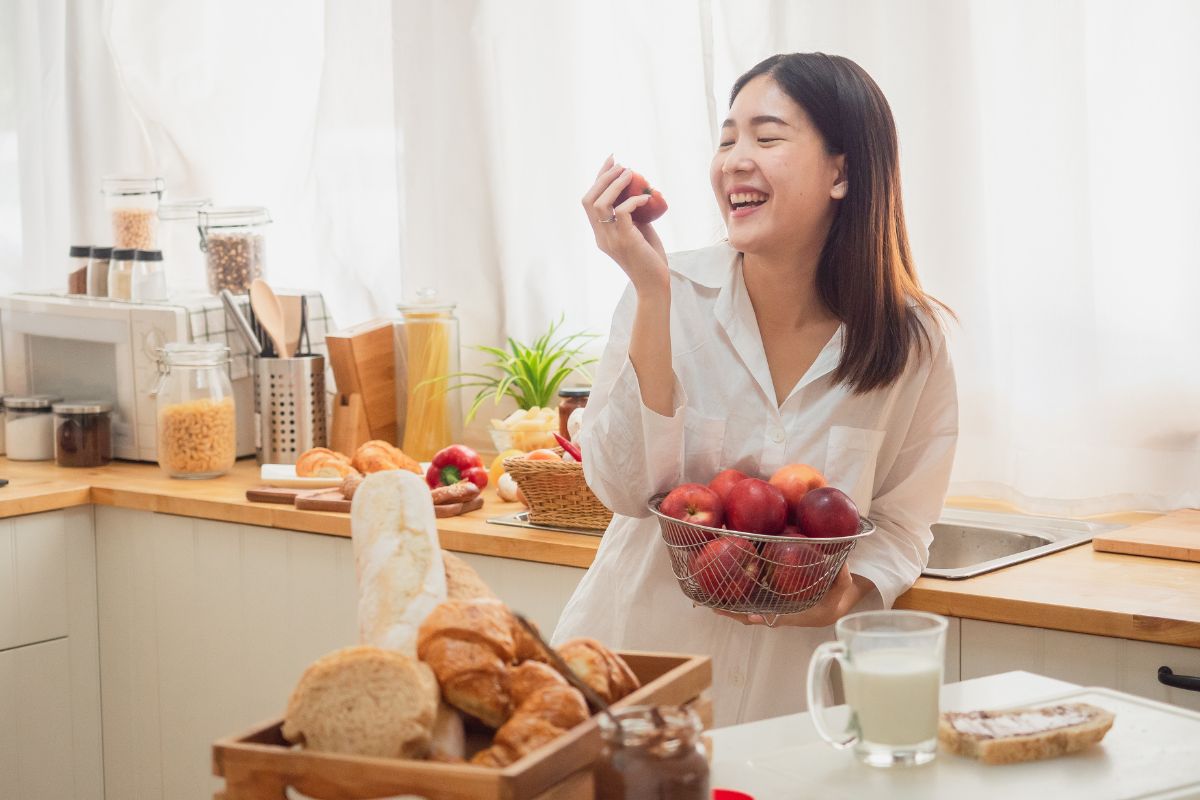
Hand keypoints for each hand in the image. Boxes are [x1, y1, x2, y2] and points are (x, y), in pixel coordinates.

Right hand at [582, 155, 668, 292]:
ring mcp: (611, 239)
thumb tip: (638, 192)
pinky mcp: (625, 241)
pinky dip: (633, 200)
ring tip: (631, 173)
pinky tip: (646, 197)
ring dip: (615, 185)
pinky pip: (622, 212)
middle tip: (621, 165)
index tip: (611, 162)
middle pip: (589, 199)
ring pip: (601, 204)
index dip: (598, 179)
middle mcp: (601, 236)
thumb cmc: (649, 260)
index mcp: (600, 234)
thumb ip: (632, 215)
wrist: (654, 285)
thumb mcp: (638, 232)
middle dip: (603, 177)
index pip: (590, 202)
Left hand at [710, 566, 875, 627]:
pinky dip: (735, 597)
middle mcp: (781, 613)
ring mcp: (773, 608)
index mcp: (798, 613)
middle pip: (754, 617)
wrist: (831, 605)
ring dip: (729, 607)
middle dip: (736, 614)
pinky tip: (719, 587)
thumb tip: (841, 564)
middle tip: (716, 608)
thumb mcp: (842, 587)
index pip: (780, 617)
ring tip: (709, 601)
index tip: (752, 615)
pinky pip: (749, 600)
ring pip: (747, 611)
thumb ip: (842, 577)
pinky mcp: (768, 601)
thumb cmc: (834, 596)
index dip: (766, 617)